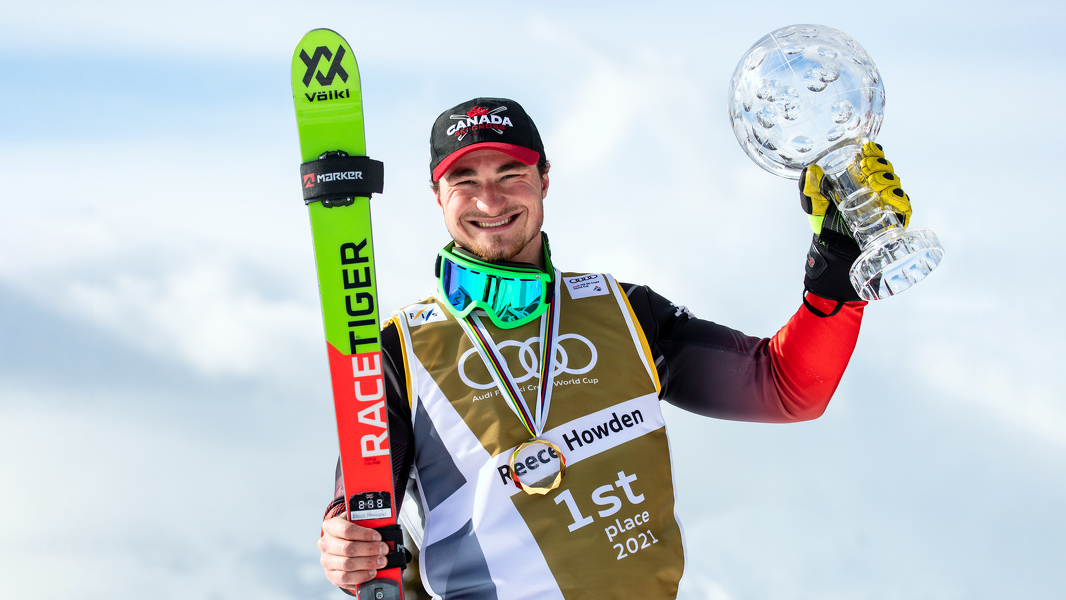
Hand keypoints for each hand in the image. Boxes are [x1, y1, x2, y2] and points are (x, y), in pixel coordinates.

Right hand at [319, 516, 390, 590]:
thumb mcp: (357, 523)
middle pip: (348, 548)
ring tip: (381, 561)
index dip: (364, 534)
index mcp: (330, 526)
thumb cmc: (352, 532)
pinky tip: (372, 572)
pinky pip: (345, 578)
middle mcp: (325, 544)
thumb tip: (384, 529)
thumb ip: (367, 524)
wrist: (341, 543)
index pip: (347, 530)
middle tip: (384, 550)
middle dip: (370, 550)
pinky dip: (361, 576)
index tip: (378, 537)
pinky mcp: (330, 575)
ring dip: (368, 563)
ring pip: (347, 564)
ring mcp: (326, 560)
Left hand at [798, 142, 911, 302]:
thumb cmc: (826, 222)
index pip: (873, 158)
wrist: (833, 251)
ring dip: (887, 181)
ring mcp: (887, 203)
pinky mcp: (895, 219)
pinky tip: (892, 199)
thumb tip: (810, 171)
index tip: (865, 152)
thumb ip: (810, 187)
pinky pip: (903, 206)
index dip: (873, 152)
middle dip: (878, 166)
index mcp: (859, 179)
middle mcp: (876, 188)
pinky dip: (900, 200)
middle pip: (885, 169)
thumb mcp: (814, 203)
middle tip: (867, 170)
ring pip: (894, 185)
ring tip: (875, 184)